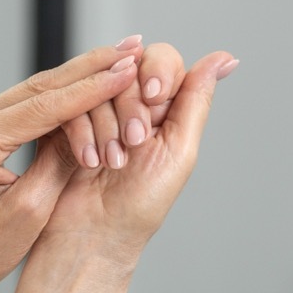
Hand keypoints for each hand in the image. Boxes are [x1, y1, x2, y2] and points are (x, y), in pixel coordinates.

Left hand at [0, 39, 145, 292]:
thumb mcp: (33, 210)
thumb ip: (62, 161)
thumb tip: (92, 121)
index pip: (45, 105)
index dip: (92, 88)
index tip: (129, 70)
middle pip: (42, 85)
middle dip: (91, 66)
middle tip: (134, 45)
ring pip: (37, 89)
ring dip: (81, 74)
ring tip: (123, 56)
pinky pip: (28, 103)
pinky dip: (63, 92)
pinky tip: (92, 78)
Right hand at [41, 50, 238, 267]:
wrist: (95, 234)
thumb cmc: (140, 204)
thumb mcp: (179, 150)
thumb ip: (197, 100)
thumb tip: (225, 58)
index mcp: (165, 108)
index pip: (164, 60)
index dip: (157, 72)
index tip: (154, 98)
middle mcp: (132, 104)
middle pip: (129, 68)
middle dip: (131, 106)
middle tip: (133, 142)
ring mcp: (97, 112)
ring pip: (98, 85)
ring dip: (107, 125)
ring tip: (112, 161)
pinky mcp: (67, 120)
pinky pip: (71, 102)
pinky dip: (82, 133)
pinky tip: (90, 160)